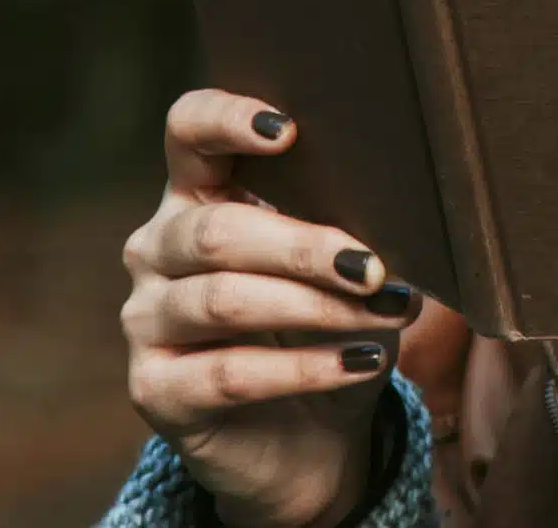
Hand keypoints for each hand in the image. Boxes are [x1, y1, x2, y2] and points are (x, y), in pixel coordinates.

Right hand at [121, 89, 427, 527]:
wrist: (308, 440)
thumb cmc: (328, 328)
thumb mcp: (343, 269)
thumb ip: (354, 229)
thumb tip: (410, 216)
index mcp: (199, 194)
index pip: (188, 130)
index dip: (227, 118)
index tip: (288, 129)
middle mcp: (158, 247)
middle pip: (218, 231)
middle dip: (305, 247)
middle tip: (373, 265)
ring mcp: (147, 319)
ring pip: (225, 301)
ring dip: (316, 307)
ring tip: (385, 312)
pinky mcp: (155, 390)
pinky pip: (231, 373)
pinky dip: (306, 367)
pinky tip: (362, 362)